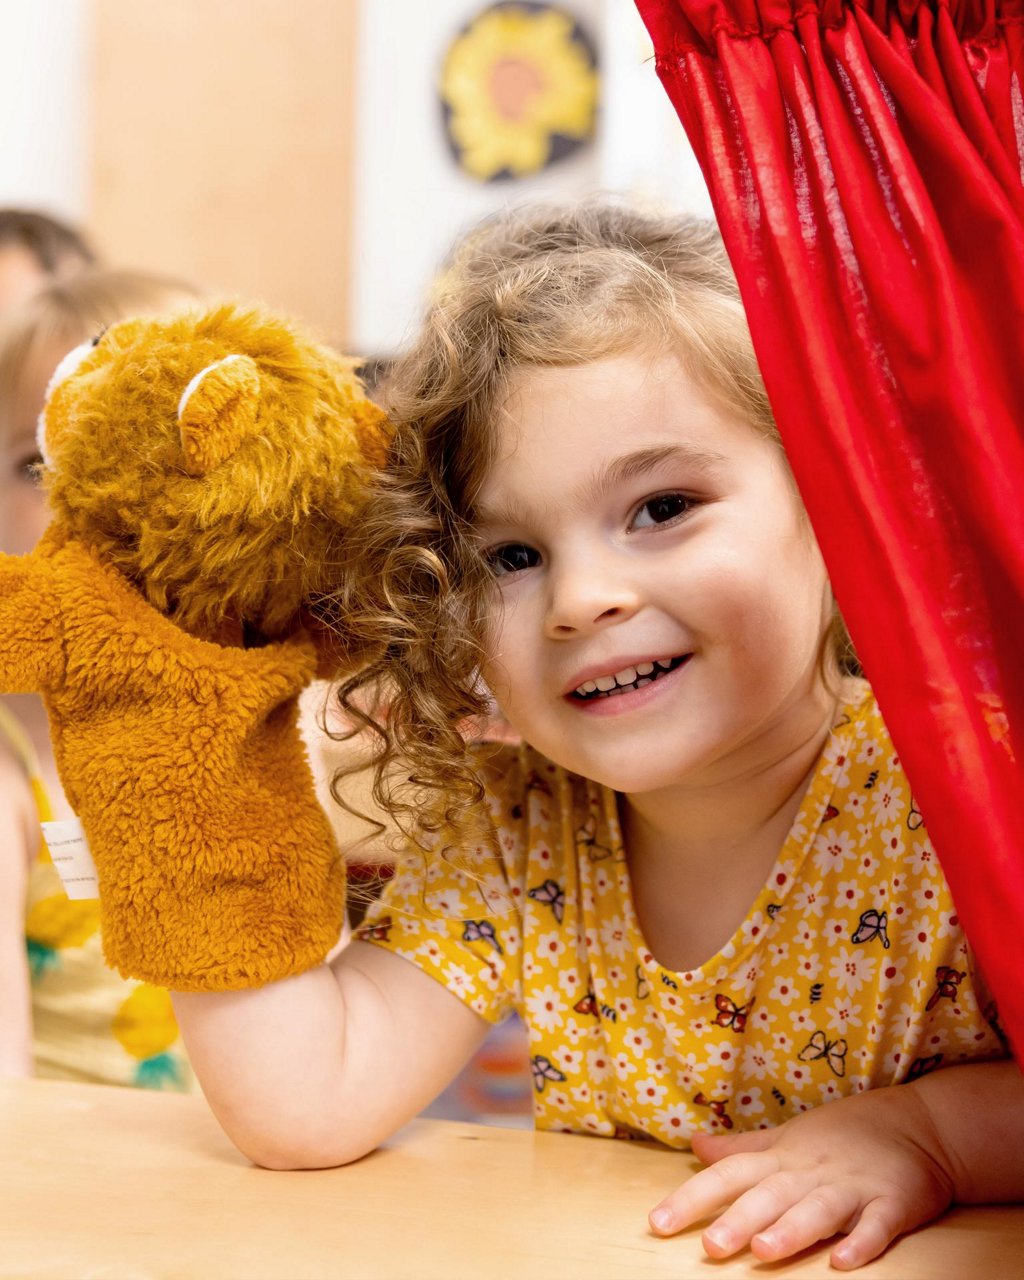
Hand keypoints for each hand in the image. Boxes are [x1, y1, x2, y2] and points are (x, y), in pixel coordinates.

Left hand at [649, 1085, 953, 1268]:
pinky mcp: (892, 1203)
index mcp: (782, 1158)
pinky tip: (843, 1262)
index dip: (693, 1197)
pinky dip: (861, 1243)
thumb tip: (696, 1145)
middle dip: (737, 1220)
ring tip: (763, 1251)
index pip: (729, 1175)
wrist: (917, 1125)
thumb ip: (741, 1149)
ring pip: (817, 1210)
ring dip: (791, 1230)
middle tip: (708, 1247)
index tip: (658, 1221)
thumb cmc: (842, 1135)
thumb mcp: (787, 1137)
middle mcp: (810, 1172)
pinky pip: (876, 1226)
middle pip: (768, 1196)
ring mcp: (852, 1188)